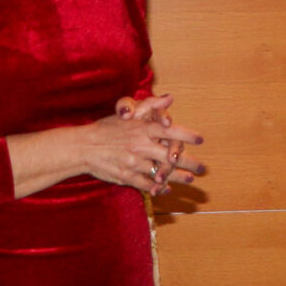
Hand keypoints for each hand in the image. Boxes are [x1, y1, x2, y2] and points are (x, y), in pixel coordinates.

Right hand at [86, 97, 205, 193]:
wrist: (83, 147)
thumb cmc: (107, 129)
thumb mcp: (127, 114)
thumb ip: (150, 106)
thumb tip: (170, 97)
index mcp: (141, 129)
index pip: (169, 131)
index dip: (186, 136)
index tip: (200, 140)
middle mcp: (140, 146)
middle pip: (171, 156)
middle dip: (189, 163)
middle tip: (202, 168)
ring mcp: (133, 163)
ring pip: (162, 173)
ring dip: (178, 177)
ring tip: (191, 179)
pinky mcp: (126, 176)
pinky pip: (147, 184)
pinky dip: (159, 187)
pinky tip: (167, 188)